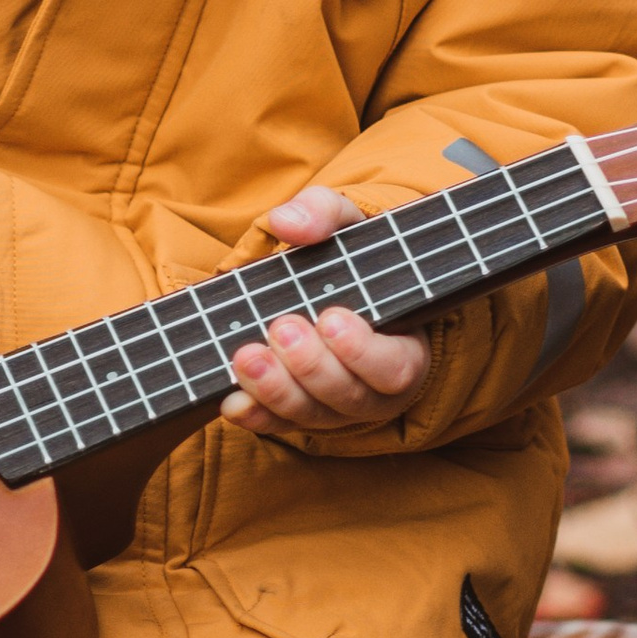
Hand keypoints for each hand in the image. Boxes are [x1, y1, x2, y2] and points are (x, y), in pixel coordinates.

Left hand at [221, 186, 431, 435]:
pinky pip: (279, 424)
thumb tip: (288, 223)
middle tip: (282, 328)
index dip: (363, 351)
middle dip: (311, 366)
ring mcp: (334, 405)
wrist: (331, 284)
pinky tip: (232, 402)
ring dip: (277, 390)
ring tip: (246, 356)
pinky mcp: (299, 412)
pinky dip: (255, 415)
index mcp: (404, 346)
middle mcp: (374, 387)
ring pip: (312, 414)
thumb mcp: (345, 223)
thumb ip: (323, 213)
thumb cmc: (348, 255)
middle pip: (348, 395)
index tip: (331, 318)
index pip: (395, 367)